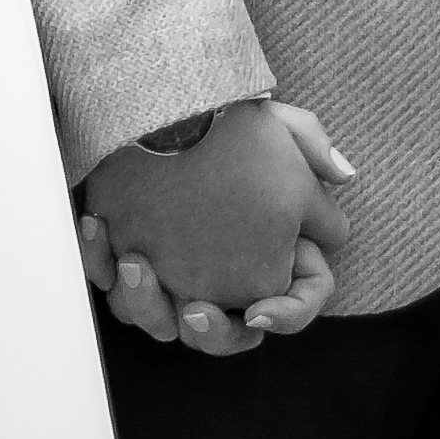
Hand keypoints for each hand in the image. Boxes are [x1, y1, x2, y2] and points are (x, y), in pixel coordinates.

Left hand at [80, 102, 351, 352]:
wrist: (159, 103)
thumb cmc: (223, 121)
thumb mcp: (272, 124)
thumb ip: (309, 147)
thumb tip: (342, 175)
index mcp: (270, 257)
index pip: (296, 304)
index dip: (287, 315)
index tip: (259, 310)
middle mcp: (222, 278)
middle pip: (227, 336)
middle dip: (212, 334)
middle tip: (195, 310)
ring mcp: (171, 274)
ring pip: (159, 321)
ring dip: (147, 304)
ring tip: (136, 264)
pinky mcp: (125, 259)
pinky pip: (107, 279)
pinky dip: (100, 261)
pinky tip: (97, 227)